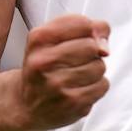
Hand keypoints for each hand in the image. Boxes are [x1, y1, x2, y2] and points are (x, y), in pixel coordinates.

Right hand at [18, 14, 110, 130]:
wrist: (27, 106)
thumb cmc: (44, 68)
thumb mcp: (52, 40)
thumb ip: (83, 28)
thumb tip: (104, 40)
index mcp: (38, 39)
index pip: (83, 24)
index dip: (89, 31)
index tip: (82, 38)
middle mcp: (43, 61)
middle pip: (92, 46)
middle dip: (91, 52)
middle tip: (76, 61)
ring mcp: (57, 84)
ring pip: (100, 66)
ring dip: (94, 71)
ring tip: (77, 76)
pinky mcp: (71, 103)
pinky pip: (102, 86)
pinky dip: (96, 87)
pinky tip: (80, 89)